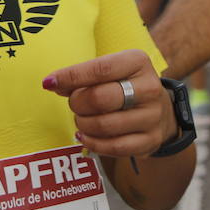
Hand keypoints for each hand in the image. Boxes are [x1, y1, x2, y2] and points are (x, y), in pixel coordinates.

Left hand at [43, 50, 173, 156]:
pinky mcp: (150, 140)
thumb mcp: (110, 70)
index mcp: (138, 62)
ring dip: (83, 124)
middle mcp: (149, 88)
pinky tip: (85, 136)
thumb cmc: (124, 85)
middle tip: (74, 103)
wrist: (160, 109)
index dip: (71, 77)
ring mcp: (153, 116)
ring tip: (81, 119)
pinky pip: (114, 147)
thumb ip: (82, 76)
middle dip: (77, 103)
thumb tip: (52, 83)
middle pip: (100, 99)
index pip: (100, 69)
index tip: (50, 82)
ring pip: (104, 125)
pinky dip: (92, 143)